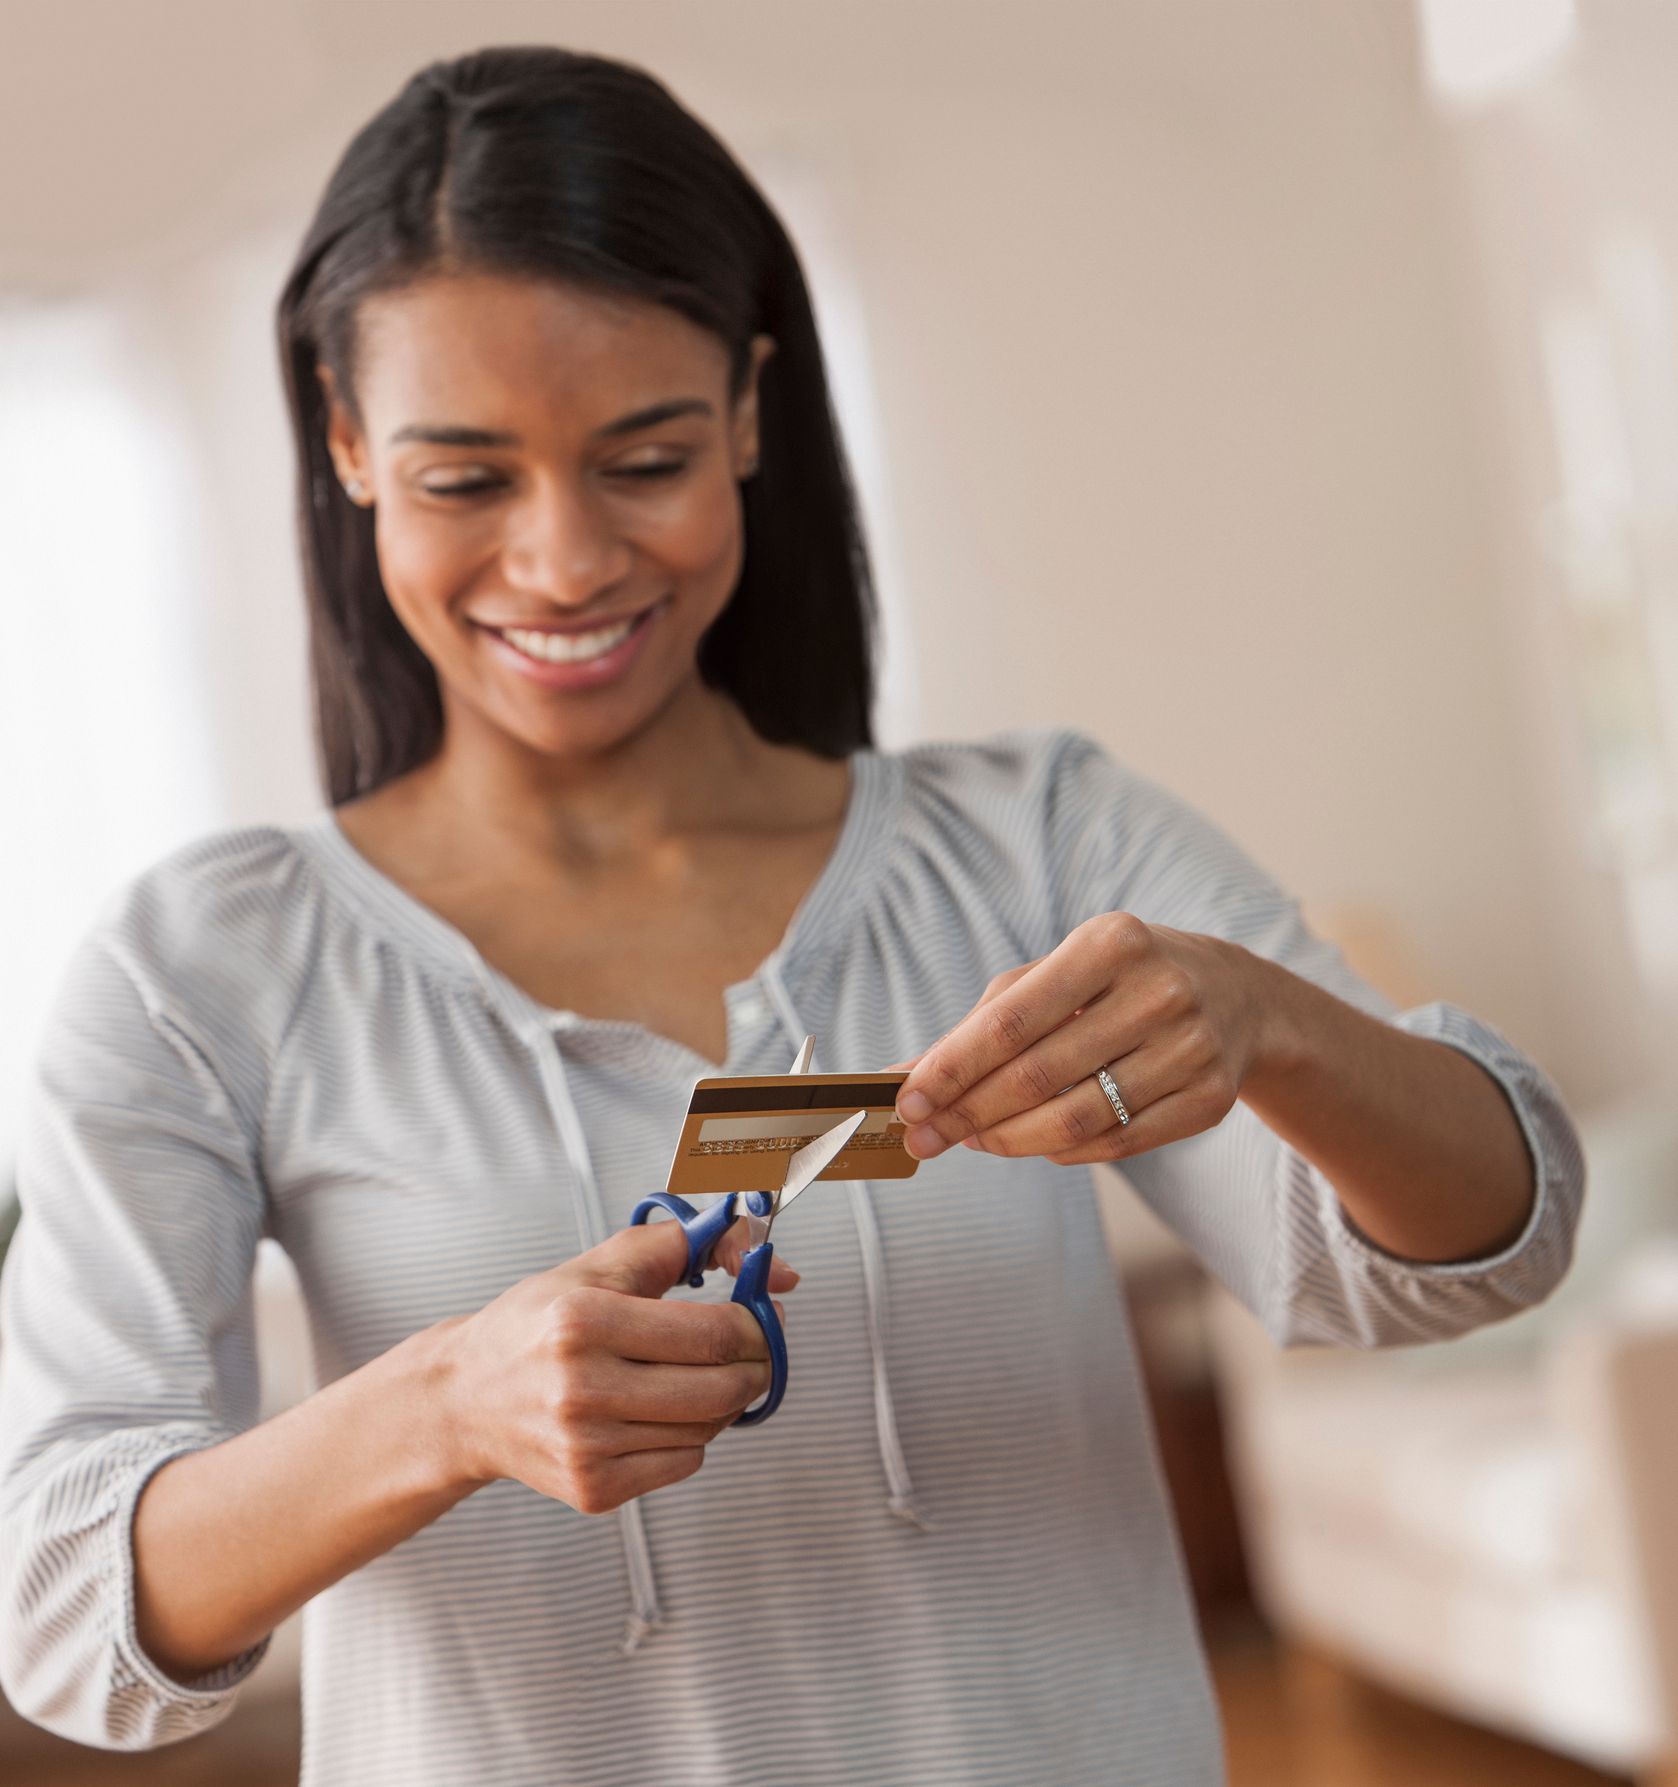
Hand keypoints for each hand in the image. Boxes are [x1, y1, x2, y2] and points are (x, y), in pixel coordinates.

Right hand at [430, 1220, 797, 1514]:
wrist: (466, 1399)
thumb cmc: (538, 1324)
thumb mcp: (600, 1265)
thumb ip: (687, 1246)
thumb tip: (774, 1266)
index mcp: (583, 1321)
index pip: (713, 1334)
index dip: (757, 1324)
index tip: (765, 1314)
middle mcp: (581, 1388)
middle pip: (720, 1387)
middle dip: (757, 1365)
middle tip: (756, 1348)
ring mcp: (586, 1447)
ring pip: (708, 1428)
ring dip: (724, 1400)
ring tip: (699, 1374)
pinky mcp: (592, 1489)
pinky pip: (684, 1462)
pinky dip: (692, 1436)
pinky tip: (663, 1410)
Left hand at [887, 912, 1270, 1165]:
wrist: (1235, 996)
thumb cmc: (1117, 981)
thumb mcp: (1056, 975)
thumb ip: (982, 1023)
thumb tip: (903, 1075)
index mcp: (1110, 944)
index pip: (1010, 1021)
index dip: (951, 1068)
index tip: (906, 1101)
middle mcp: (1158, 991)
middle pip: (1037, 1076)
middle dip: (967, 1113)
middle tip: (924, 1138)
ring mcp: (1191, 1048)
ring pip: (1076, 1120)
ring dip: (1008, 1140)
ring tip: (972, 1139)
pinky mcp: (1210, 1100)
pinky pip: (1115, 1145)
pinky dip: (1060, 1152)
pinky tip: (1031, 1143)